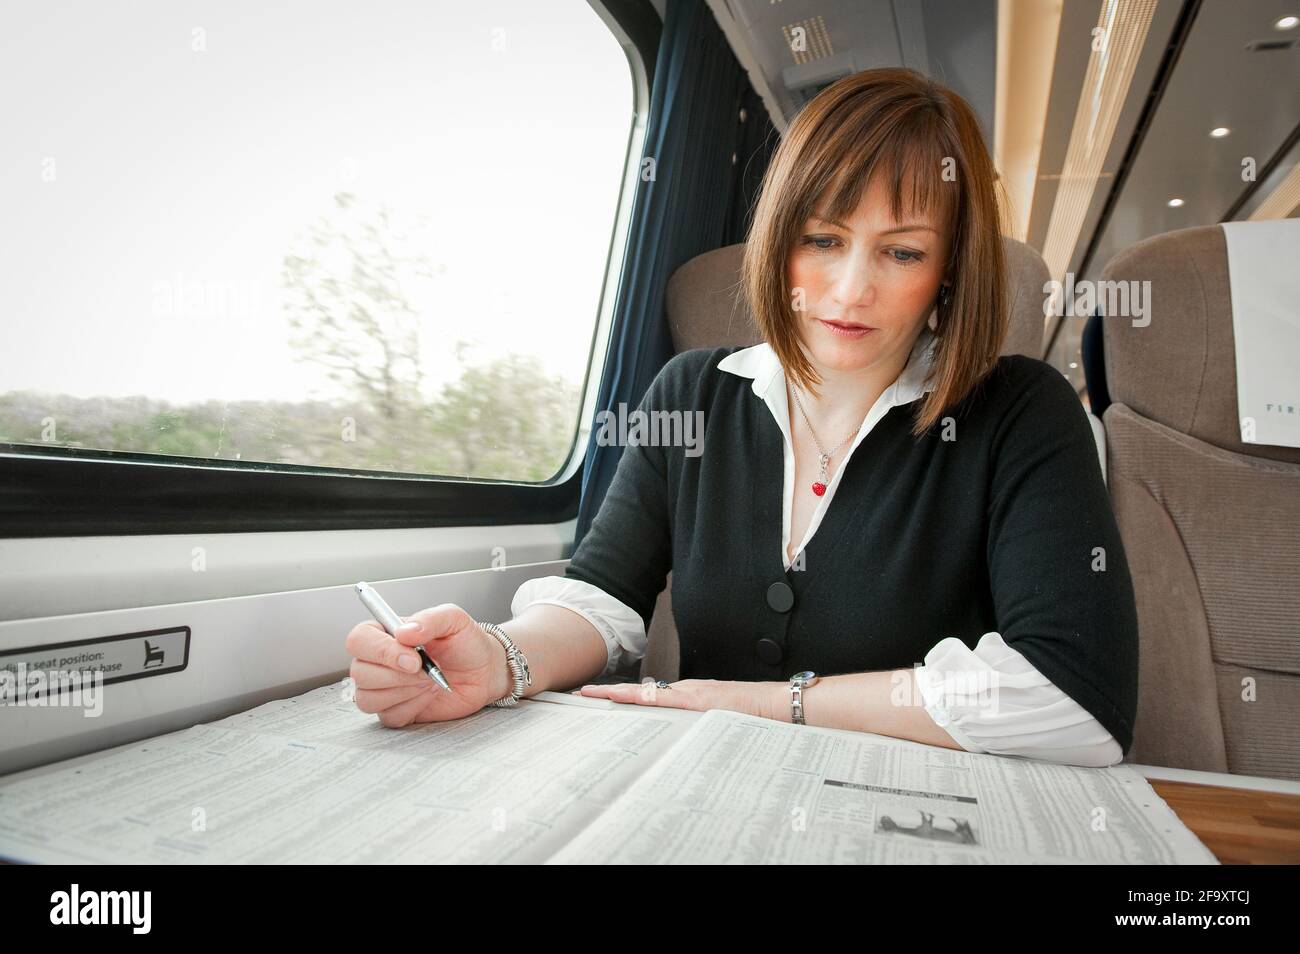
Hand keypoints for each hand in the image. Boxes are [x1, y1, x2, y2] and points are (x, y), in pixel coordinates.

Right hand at [345, 603, 508, 726]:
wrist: (484, 671)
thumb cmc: (465, 643)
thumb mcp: (454, 620)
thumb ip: (429, 619)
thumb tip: (404, 632)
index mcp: (384, 633)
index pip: (359, 640)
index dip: (381, 651)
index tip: (413, 659)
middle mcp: (377, 660)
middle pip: (360, 672)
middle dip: (398, 676)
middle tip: (426, 671)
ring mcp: (383, 687)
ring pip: (368, 698)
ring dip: (404, 692)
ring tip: (429, 681)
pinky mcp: (394, 710)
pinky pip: (388, 716)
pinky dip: (411, 707)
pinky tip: (427, 696)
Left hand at [575, 678, 775, 717]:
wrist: (781, 705)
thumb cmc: (754, 716)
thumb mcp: (719, 722)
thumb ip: (697, 725)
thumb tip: (679, 738)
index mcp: (689, 697)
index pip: (648, 696)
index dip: (620, 696)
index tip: (595, 697)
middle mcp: (686, 691)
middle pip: (641, 692)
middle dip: (610, 694)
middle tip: (580, 695)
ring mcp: (692, 693)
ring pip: (647, 692)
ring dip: (618, 694)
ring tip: (591, 695)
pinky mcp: (700, 700)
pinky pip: (665, 699)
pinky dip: (643, 698)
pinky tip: (624, 698)